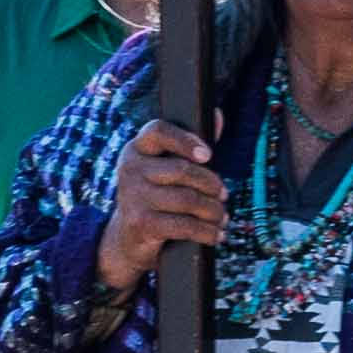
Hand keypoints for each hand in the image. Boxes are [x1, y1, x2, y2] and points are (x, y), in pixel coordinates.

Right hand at [90, 122, 226, 300]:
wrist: (128, 237)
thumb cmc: (158, 195)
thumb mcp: (168, 167)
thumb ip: (191, 144)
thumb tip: (216, 115)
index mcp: (137, 149)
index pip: (157, 131)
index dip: (185, 139)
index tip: (208, 154)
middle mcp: (130, 169)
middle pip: (182, 169)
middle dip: (211, 184)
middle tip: (224, 195)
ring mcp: (133, 196)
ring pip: (187, 199)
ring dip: (213, 211)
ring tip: (222, 217)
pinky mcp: (140, 223)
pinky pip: (184, 225)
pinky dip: (206, 232)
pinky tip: (216, 234)